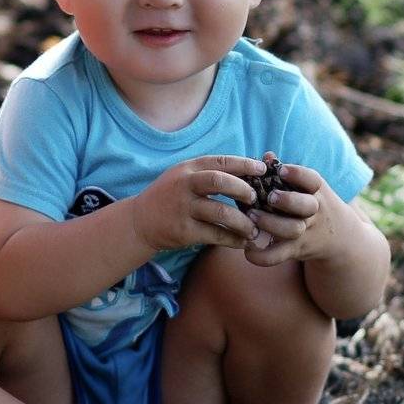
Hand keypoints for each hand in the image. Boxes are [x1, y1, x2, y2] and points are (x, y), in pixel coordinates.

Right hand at [127, 155, 263, 251]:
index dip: (244, 164)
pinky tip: (243, 242)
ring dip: (242, 221)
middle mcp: (185, 185)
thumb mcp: (185, 177)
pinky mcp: (184, 231)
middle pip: (219, 181)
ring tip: (254, 228)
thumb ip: (211, 172)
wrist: (140, 220)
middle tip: (256, 199)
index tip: (263, 169)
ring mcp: (183, 208)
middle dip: (242, 189)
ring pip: (220, 212)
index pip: (221, 161)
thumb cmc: (171, 196)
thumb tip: (250, 169)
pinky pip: (215, 235)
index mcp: (189, 169)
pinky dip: (232, 239)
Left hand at [243, 157, 346, 266]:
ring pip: (292, 229)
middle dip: (288, 200)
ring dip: (271, 224)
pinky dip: (264, 256)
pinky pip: (281, 255)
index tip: (281, 170)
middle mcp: (314, 210)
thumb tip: (267, 156)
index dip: (297, 174)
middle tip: (270, 197)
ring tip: (252, 217)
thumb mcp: (308, 187)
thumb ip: (288, 172)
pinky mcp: (297, 249)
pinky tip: (248, 251)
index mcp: (316, 190)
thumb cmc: (313, 202)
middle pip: (305, 205)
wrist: (340, 237)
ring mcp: (306, 231)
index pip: (311, 179)